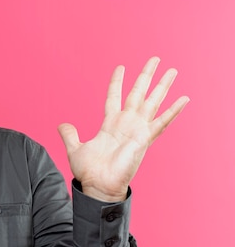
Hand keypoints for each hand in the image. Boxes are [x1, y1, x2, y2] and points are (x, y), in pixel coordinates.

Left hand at [58, 57, 188, 201]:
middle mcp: (125, 124)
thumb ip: (70, 135)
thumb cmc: (89, 172)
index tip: (121, 67)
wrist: (99, 187)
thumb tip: (62, 125)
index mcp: (109, 124)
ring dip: (162, 86)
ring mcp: (137, 130)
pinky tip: (184, 98)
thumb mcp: (75, 149)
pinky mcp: (144, 139)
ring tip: (172, 70)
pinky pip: (162, 122)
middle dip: (146, 76)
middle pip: (138, 94)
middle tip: (155, 59)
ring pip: (152, 102)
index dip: (117, 82)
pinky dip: (173, 111)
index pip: (114, 97)